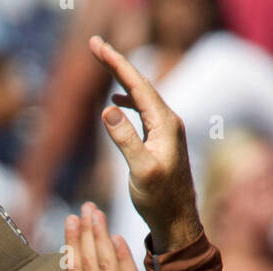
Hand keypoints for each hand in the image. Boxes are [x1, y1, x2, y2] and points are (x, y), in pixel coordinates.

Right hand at [87, 34, 201, 251]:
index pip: (137, 84)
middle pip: (140, 84)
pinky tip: (118, 101)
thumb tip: (108, 109)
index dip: (116, 62)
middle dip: (118, 63)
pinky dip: (129, 100)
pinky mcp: (162, 142)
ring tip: (105, 63)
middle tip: (95, 45)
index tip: (96, 45)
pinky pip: (144, 111)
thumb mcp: (141, 170)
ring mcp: (166, 132)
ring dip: (123, 79)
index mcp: (165, 124)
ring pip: (142, 96)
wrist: (177, 223)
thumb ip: (125, 139)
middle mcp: (169, 122)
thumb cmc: (160, 201)